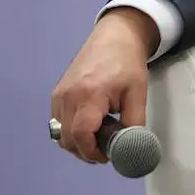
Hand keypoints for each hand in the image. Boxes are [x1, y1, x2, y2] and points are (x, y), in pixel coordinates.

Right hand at [49, 7, 157, 162]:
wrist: (115, 37)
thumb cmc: (128, 64)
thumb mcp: (138, 93)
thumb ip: (134, 123)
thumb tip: (132, 147)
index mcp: (89, 96)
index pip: (80, 135)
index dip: (92, 152)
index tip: (107, 157)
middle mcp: (67, 97)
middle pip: (67, 139)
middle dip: (86, 151)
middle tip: (106, 150)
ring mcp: (58, 95)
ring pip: (59, 134)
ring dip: (77, 143)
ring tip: (100, 136)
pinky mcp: (56, 94)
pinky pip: (58, 122)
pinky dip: (71, 131)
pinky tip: (91, 125)